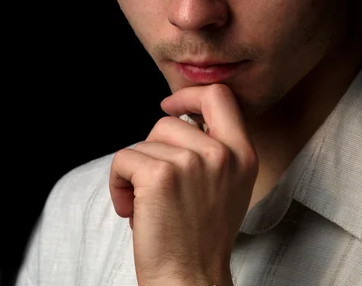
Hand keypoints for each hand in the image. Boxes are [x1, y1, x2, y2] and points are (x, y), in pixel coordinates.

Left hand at [109, 83, 258, 285]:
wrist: (190, 279)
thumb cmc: (202, 236)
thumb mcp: (230, 183)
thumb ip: (216, 147)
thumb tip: (183, 117)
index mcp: (243, 153)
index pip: (219, 96)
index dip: (190, 94)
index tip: (171, 106)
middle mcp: (222, 154)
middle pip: (169, 121)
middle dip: (154, 149)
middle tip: (159, 186)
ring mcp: (191, 163)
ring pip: (144, 142)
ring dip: (136, 171)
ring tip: (147, 204)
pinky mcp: (160, 176)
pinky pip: (124, 159)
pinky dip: (118, 183)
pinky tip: (132, 209)